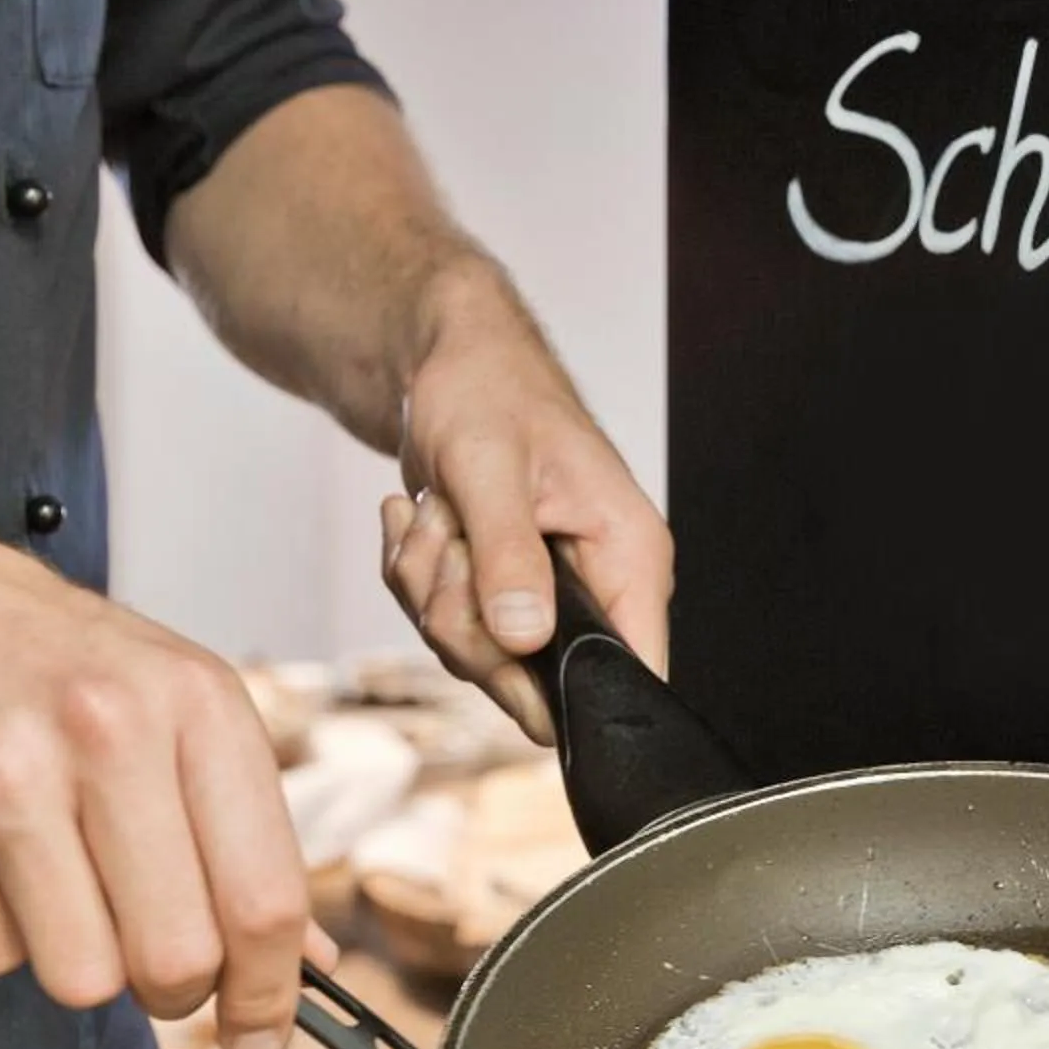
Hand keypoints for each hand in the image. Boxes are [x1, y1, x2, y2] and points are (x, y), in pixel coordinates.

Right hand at [0, 497, 333, 1048]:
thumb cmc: (36, 657)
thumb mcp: (169, 702)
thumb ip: (244, 829)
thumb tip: (310, 961)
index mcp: (194, 700)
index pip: (265, 896)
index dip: (270, 991)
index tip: (262, 1033)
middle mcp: (104, 727)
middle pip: (179, 956)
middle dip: (172, 988)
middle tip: (147, 959)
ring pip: (81, 975)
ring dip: (75, 954)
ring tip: (51, 876)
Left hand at [382, 263, 672, 744]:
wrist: (451, 362)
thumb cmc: (488, 390)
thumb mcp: (491, 467)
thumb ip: (509, 555)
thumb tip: (523, 638)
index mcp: (629, 557)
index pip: (633, 671)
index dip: (567, 686)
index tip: (501, 637)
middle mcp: (599, 587)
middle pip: (533, 681)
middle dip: (465, 617)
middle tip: (451, 539)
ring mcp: (548, 597)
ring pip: (478, 655)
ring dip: (431, 587)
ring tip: (438, 514)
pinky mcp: (503, 595)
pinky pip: (446, 628)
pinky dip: (415, 578)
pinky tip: (423, 519)